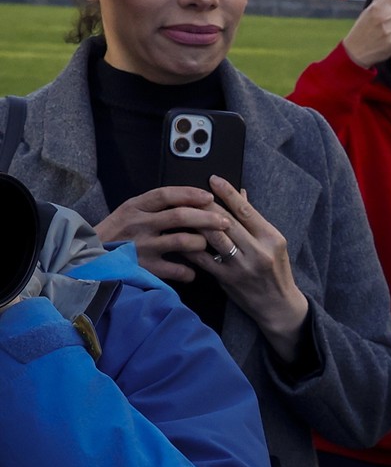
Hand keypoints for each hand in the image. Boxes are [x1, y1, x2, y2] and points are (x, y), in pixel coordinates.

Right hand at [93, 186, 232, 281]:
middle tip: (226, 222)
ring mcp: (142, 247)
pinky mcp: (144, 268)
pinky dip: (189, 272)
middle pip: (180, 216)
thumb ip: (154, 207)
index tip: (209, 196)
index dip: (190, 194)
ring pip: (182, 241)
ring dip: (201, 243)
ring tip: (207, 246)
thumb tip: (190, 199)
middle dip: (207, 217)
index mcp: (134, 207)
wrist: (88, 260)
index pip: (166, 195)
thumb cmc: (115, 235)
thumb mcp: (128, 213)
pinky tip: (193, 272)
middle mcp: (139, 224)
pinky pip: (176, 270)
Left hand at [190, 176, 309, 361]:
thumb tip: (240, 195)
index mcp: (272, 239)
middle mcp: (257, 251)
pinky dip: (190, 246)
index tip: (214, 179)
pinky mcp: (227, 279)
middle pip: (226, 221)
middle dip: (206, 204)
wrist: (278, 305)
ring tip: (180, 209)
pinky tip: (179, 236)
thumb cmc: (277, 271)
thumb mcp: (275, 244)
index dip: (228, 193)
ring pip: (213, 238)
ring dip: (195, 222)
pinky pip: (203, 259)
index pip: (247, 210)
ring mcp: (241, 266)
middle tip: (189, 191)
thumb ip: (255, 221)